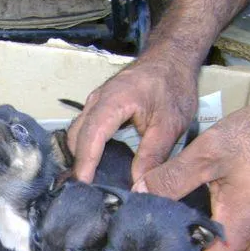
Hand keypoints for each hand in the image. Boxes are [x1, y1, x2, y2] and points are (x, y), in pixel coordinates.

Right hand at [67, 49, 198, 182]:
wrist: (171, 57)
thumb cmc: (173, 86)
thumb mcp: (170, 124)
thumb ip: (153, 155)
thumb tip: (139, 183)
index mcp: (113, 102)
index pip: (92, 136)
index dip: (85, 163)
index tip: (83, 186)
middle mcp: (96, 101)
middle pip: (77, 137)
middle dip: (79, 165)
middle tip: (87, 193)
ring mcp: (93, 102)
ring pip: (76, 134)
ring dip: (80, 157)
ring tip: (91, 183)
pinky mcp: (97, 107)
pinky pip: (83, 130)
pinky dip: (85, 148)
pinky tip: (96, 165)